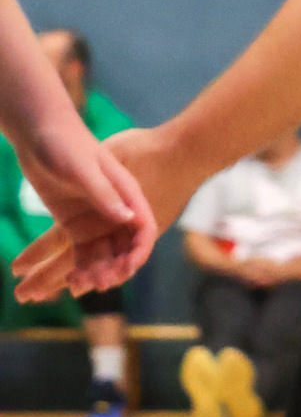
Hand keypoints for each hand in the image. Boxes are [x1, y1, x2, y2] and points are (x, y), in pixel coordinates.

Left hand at [10, 127, 158, 300]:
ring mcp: (95, 219)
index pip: (143, 229)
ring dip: (92, 272)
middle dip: (112, 268)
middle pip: (122, 247)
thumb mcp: (87, 167)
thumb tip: (127, 220)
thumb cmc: (68, 143)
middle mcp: (116, 210)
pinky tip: (65, 281)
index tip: (126, 270)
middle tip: (96, 283)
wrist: (40, 131)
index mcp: (127, 195)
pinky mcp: (75, 223)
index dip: (138, 252)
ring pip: (101, 254)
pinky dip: (75, 267)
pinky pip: (79, 251)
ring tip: (74, 285)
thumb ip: (105, 193)